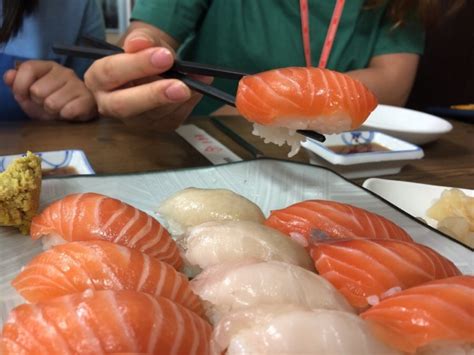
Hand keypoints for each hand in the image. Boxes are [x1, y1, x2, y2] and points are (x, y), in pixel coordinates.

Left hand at [3, 61, 96, 120]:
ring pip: (52, 103)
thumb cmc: (52, 101)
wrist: (79, 114)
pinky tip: (69, 114)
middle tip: (48, 104)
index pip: (28, 68)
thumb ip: (17, 84)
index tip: (23, 96)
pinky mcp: (88, 99)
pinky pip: (68, 111)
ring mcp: (78, 85)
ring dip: (53, 111)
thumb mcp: (30, 94)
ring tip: (59, 109)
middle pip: (38, 90)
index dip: (20, 86)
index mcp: (48, 66)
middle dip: (40, 102)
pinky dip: (65, 116)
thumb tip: (8, 76)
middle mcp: (64, 72)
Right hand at [84, 23, 210, 131]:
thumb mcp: (143, 40)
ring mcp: (133, 120)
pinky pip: (173, 119)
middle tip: (181, 86)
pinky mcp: (155, 127)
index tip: (165, 57)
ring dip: (180, 99)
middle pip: (124, 106)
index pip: (111, 72)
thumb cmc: (143, 54)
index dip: (137, 64)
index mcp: (99, 78)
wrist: (155, 67)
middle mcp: (110, 104)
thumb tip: (139, 43)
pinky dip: (190, 103)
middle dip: (154, 96)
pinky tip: (199, 88)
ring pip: (154, 116)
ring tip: (199, 80)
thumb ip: (142, 39)